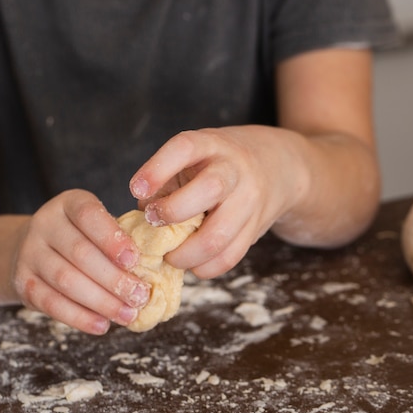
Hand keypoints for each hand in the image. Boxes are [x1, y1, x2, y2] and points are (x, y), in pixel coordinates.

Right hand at [11, 189, 150, 334]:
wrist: (31, 248)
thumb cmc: (82, 238)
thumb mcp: (97, 226)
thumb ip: (122, 239)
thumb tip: (159, 266)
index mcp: (68, 203)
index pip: (88, 215)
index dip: (111, 238)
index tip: (135, 260)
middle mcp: (44, 223)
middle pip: (80, 253)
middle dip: (114, 278)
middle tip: (140, 296)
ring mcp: (29, 252)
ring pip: (66, 280)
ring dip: (101, 301)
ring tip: (128, 314)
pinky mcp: (22, 282)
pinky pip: (51, 303)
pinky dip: (79, 317)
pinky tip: (102, 325)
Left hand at [129, 126, 305, 278]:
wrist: (276, 166)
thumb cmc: (216, 164)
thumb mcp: (192, 158)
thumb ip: (163, 182)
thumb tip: (140, 220)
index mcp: (211, 144)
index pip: (185, 148)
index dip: (157, 169)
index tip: (136, 189)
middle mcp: (234, 169)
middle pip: (209, 189)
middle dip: (173, 212)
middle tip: (153, 222)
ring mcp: (249, 200)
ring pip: (218, 235)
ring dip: (185, 253)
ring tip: (169, 255)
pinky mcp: (256, 229)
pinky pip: (230, 257)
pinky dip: (204, 268)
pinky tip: (191, 262)